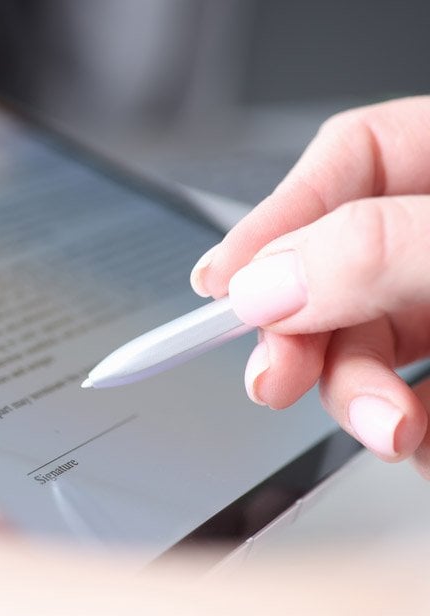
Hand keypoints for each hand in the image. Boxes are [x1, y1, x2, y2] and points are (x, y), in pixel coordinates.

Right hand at [190, 96, 429, 474]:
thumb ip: (378, 248)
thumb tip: (264, 286)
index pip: (347, 163)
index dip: (271, 220)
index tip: (219, 282)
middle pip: (340, 269)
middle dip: (302, 334)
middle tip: (272, 378)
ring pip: (367, 343)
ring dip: (357, 396)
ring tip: (390, 432)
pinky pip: (412, 393)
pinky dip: (409, 427)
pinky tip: (422, 438)